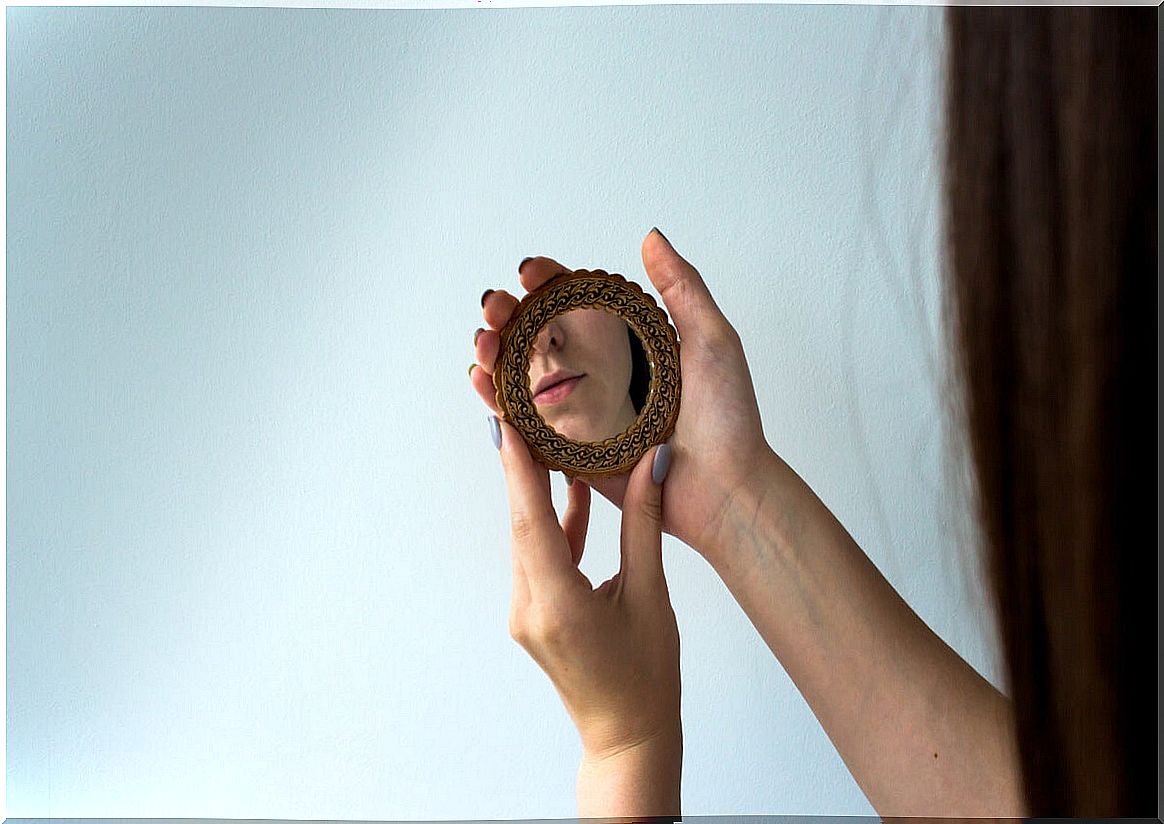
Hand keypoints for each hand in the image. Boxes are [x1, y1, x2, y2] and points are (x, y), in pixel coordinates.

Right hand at [472, 230, 773, 562]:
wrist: (726, 490)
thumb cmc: (728, 420)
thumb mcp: (711, 340)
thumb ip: (682, 288)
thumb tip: (650, 237)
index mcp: (628, 345)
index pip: (576, 303)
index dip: (547, 283)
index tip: (530, 272)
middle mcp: (600, 376)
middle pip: (538, 337)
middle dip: (507, 316)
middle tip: (494, 307)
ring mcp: (583, 414)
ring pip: (523, 378)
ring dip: (493, 355)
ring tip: (482, 343)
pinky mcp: (572, 454)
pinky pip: (526, 428)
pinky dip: (497, 404)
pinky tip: (482, 384)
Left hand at [493, 416, 680, 764]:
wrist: (627, 735)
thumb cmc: (648, 676)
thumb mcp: (651, 596)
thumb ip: (645, 525)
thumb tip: (653, 463)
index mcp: (558, 605)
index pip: (531, 522)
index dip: (517, 469)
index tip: (503, 424)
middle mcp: (529, 608)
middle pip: (522, 525)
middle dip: (521, 469)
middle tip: (519, 413)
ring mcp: (525, 614)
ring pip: (528, 540)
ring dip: (539, 495)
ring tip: (548, 441)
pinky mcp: (533, 616)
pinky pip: (539, 559)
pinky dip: (556, 528)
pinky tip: (575, 495)